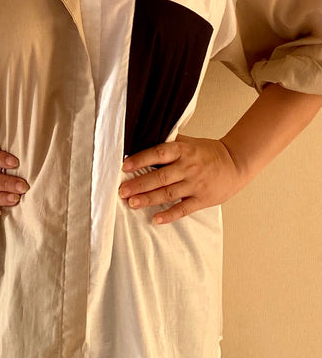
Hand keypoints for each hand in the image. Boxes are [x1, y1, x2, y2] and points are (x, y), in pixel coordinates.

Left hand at [118, 135, 243, 224]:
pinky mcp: (202, 199)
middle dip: (139, 184)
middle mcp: (188, 167)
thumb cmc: (208, 153)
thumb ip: (170, 143)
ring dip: (149, 199)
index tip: (125, 166)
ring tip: (132, 203)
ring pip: (169, 193)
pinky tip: (156, 219)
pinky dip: (170, 215)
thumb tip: (144, 138)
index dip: (141, 159)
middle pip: (160, 177)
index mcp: (184, 151)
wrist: (236, 164)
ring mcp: (195, 184)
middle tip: (122, 191)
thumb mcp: (190, 143)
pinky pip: (184, 209)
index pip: (159, 153)